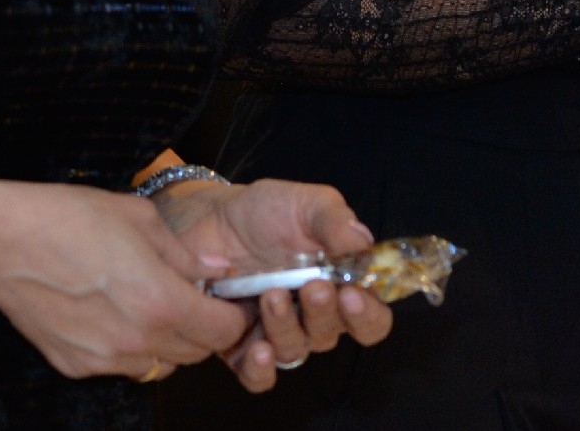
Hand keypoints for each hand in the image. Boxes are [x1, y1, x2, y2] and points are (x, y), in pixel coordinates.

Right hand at [0, 181, 247, 381]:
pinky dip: (127, 347)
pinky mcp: (76, 365)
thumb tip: (215, 270)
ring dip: (166, 342)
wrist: (0, 242)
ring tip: (146, 304)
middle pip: (196, 354)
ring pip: (160, 365)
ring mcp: (105, 359)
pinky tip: (108, 312)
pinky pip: (120, 365)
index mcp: (160, 301)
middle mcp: (137, 340)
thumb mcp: (137, 217)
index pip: (223, 331)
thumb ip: (183, 253)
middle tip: (189, 299)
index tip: (227, 302)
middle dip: (202, 328)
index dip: (232, 316)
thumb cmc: (66, 218)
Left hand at [154, 179, 392, 390]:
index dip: (367, 315)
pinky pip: (257, 376)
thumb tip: (363, 243)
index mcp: (338, 287)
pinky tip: (258, 349)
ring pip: (295, 350)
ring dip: (286, 327)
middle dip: (324, 313)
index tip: (352, 294)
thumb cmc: (266, 213)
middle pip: (332, 334)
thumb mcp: (306, 204)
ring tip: (270, 295)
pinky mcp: (241, 347)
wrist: (209, 220)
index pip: (370, 318)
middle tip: (312, 288)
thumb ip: (335, 220)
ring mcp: (278, 334)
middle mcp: (313, 318)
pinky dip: (260, 369)